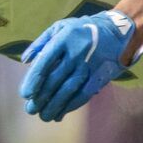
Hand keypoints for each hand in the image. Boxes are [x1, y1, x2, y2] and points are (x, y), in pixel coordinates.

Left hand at [19, 9, 134, 120]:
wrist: (118, 31)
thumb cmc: (81, 30)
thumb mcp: (60, 27)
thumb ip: (40, 43)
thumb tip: (24, 60)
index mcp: (63, 39)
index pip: (44, 62)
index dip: (33, 80)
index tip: (25, 94)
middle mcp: (76, 53)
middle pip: (55, 79)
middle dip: (41, 98)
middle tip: (31, 109)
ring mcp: (89, 65)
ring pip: (69, 90)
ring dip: (55, 105)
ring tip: (44, 116)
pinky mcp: (100, 75)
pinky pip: (84, 94)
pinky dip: (72, 105)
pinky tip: (61, 113)